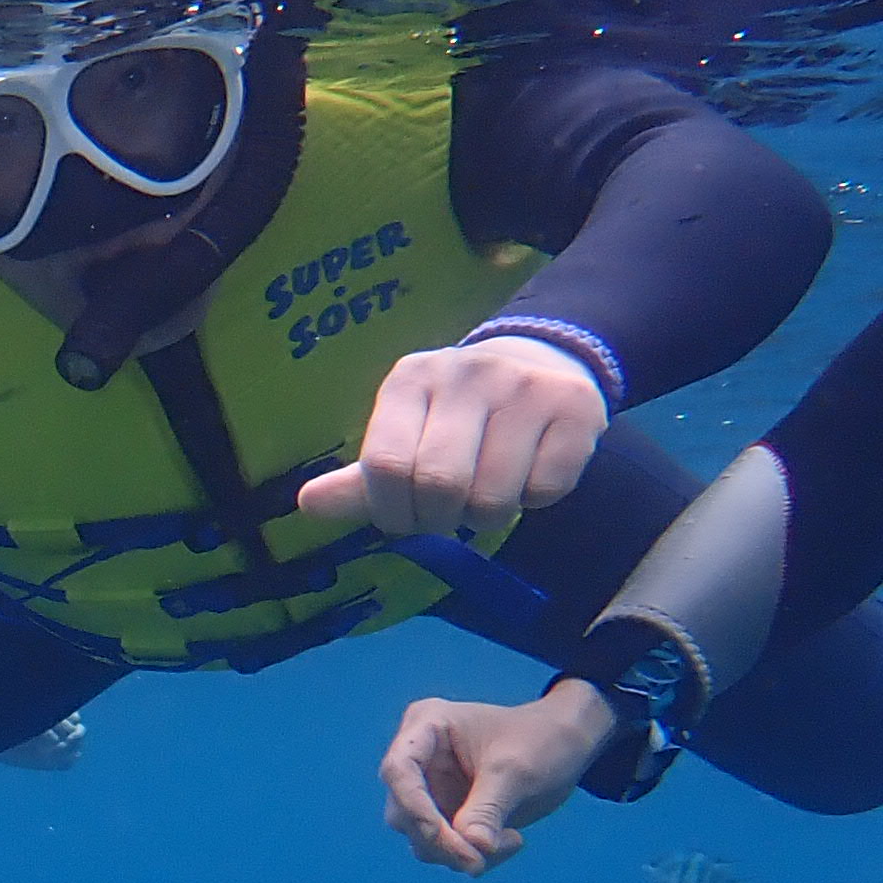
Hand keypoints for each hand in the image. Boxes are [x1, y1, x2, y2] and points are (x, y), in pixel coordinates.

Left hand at [293, 338, 608, 536]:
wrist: (543, 363)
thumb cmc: (459, 415)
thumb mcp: (405, 434)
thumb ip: (361, 477)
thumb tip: (306, 504)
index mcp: (410, 379)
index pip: (384, 466)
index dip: (392, 512)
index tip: (405, 519)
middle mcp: (466, 374)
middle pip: (438, 485)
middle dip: (439, 520)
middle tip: (448, 515)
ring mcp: (524, 387)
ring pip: (493, 497)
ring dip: (487, 518)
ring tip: (488, 494)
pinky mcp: (575, 408)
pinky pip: (545, 490)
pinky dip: (534, 501)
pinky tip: (529, 473)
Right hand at [380, 680, 613, 873]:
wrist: (568, 745)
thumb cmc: (543, 740)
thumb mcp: (516, 771)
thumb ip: (487, 810)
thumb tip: (472, 850)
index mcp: (427, 726)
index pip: (400, 770)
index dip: (415, 808)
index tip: (445, 837)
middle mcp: (420, 758)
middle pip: (405, 811)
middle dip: (443, 841)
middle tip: (480, 859)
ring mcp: (430, 789)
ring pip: (422, 838)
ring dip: (461, 852)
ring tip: (511, 842)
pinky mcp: (446, 815)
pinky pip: (445, 848)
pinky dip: (473, 854)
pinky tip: (510, 842)